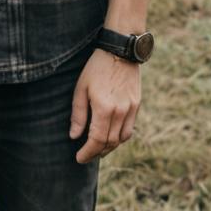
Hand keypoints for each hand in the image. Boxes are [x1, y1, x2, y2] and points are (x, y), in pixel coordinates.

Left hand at [69, 49, 140, 163]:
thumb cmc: (96, 68)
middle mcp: (120, 111)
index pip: (97, 140)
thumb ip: (78, 114)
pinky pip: (129, 128)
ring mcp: (131, 109)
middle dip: (97, 152)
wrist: (120, 52)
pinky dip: (119, 137)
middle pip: (110, 142)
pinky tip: (110, 136)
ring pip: (122, 138)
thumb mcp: (81, 89)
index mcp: (104, 108)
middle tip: (86, 155)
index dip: (88, 152)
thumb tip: (74, 136)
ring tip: (98, 149)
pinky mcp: (136, 105)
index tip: (79, 158)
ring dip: (110, 147)